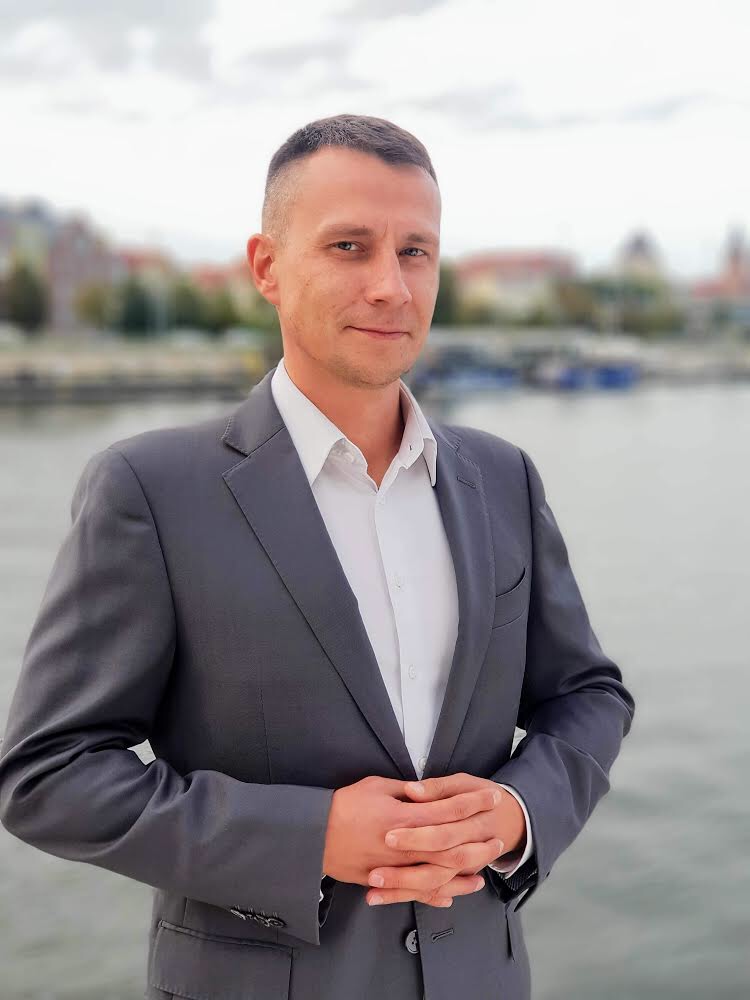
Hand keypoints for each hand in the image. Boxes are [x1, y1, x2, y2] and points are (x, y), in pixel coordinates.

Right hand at [321, 774, 502, 907]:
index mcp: (403, 815)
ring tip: (484, 870)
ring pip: (438, 874)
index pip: (448, 808)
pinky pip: (415, 892)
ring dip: (464, 873)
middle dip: (477, 840)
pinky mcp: (384, 882)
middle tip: (498, 836)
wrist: (312, 834)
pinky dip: (436, 895)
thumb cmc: (344, 805)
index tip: (492, 796)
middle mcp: (403, 844)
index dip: (473, 802)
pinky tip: (452, 895)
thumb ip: (406, 791)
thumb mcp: (376, 786)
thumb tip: (428, 792)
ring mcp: (395, 867)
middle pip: (451, 845)